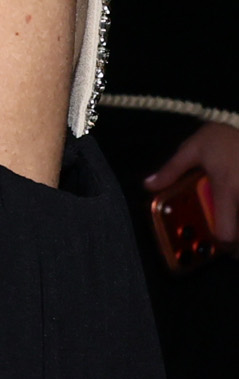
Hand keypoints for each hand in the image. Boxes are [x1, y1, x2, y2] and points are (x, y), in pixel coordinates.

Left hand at [151, 123, 238, 248]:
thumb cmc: (223, 134)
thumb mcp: (193, 148)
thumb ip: (171, 170)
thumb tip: (148, 185)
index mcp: (227, 188)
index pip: (226, 232)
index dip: (221, 244)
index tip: (216, 242)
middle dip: (238, 242)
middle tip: (230, 241)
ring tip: (235, 228)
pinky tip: (238, 210)